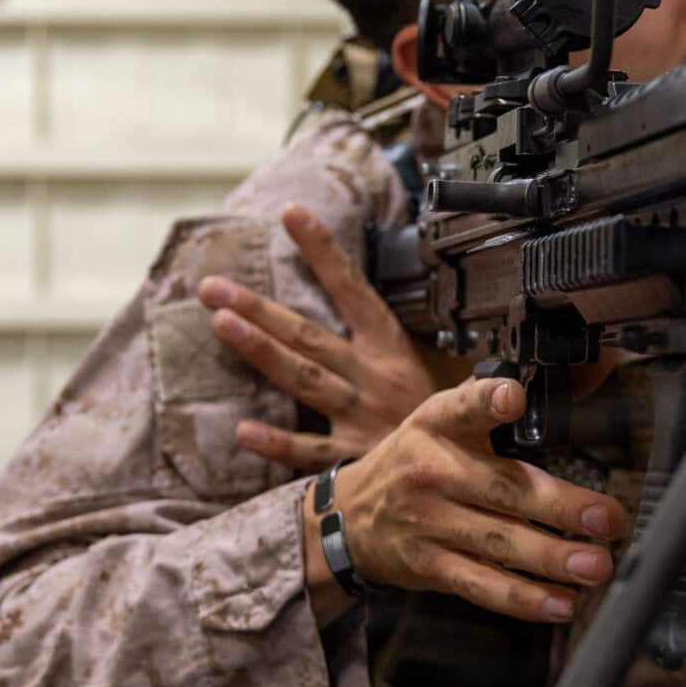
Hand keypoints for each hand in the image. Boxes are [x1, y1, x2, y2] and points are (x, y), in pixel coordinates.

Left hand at [199, 202, 435, 467]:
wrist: (472, 471)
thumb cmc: (454, 418)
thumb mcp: (446, 368)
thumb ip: (416, 342)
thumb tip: (406, 300)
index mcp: (392, 348)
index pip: (352, 289)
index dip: (321, 251)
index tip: (290, 214)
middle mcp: (372, 376)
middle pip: (307, 335)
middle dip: (258, 308)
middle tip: (213, 287)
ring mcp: (360, 416)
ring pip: (303, 378)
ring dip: (261, 351)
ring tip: (220, 324)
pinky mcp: (354, 457)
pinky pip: (310, 451)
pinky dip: (277, 443)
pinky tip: (243, 430)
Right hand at [307, 375, 629, 625]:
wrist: (350, 515)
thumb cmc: (415, 461)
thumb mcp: (441, 420)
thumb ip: (495, 404)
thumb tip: (584, 374)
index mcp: (438, 425)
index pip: (462, 407)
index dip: (487, 401)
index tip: (513, 398)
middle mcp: (434, 471)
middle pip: (503, 489)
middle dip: (561, 506)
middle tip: (607, 517)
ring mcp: (430, 522)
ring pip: (499, 542)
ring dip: (552, 558)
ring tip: (596, 567)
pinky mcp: (430, 565)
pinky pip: (482, 585)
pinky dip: (523, 598)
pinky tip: (561, 604)